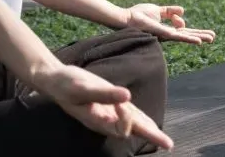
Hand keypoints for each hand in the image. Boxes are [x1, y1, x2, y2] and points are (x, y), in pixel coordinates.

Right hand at [34, 64, 173, 149]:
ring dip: (148, 130)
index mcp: (98, 121)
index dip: (127, 118)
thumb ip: (105, 93)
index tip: (123, 97)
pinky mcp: (109, 105)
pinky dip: (140, 120)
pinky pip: (128, 115)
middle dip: (150, 136)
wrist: (56, 80)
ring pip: (132, 125)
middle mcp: (105, 120)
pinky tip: (148, 123)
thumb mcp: (84, 88)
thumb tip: (127, 96)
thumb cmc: (67, 84)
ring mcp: (108, 113)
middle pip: (132, 131)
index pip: (121, 128)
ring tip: (164, 141)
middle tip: (169, 144)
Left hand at [126, 3, 215, 44]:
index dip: (192, 29)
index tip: (183, 19)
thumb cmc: (138, 14)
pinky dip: (189, 38)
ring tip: (211, 39)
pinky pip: (178, 37)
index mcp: (166, 29)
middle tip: (213, 37)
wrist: (126, 18)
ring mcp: (166, 35)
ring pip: (185, 37)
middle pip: (187, 35)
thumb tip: (183, 11)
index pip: (183, 30)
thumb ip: (170, 11)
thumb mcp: (158, 10)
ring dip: (199, 37)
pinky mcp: (163, 34)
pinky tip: (198, 41)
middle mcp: (167, 34)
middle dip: (201, 35)